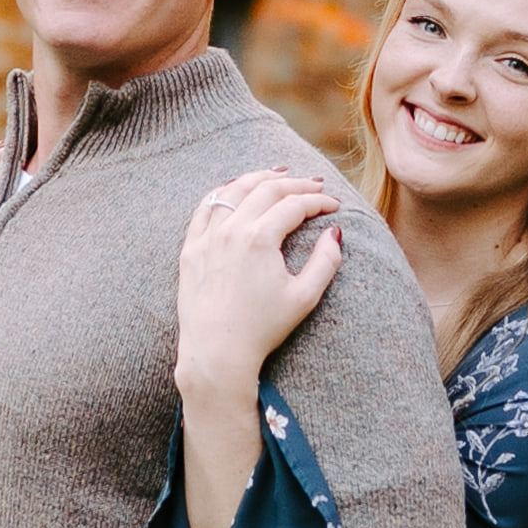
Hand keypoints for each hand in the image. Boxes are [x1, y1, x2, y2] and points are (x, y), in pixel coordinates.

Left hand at [173, 161, 342, 397]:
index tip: (334, 206)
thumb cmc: (262, 329)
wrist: (216, 352)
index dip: (319, 201)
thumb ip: (325, 262)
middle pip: (266, 189)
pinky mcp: (191, 249)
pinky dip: (223, 193)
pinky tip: (235, 189)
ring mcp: (207, 237)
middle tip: (314, 185)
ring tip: (278, 175)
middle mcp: (231, 230)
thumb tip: (335, 234)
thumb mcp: (304, 297)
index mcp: (260, 238)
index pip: (294, 204)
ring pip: (233, 190)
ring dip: (258, 178)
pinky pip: (205, 208)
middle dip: (296, 184)